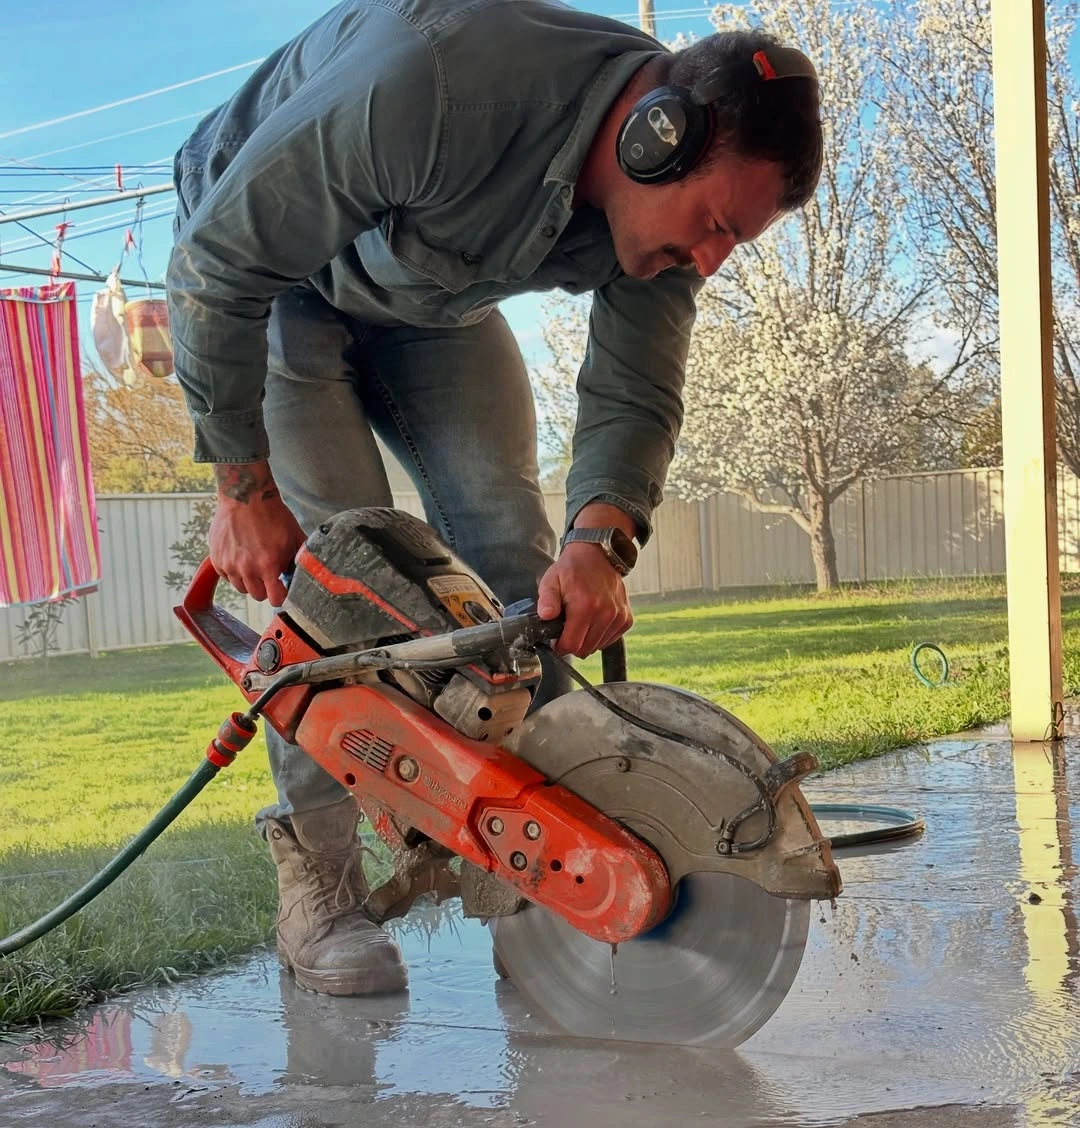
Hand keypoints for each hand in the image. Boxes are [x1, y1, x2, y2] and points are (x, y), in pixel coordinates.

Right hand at [210, 461, 305, 605]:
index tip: (281, 590)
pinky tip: (241, 558)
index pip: (275, 599)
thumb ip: (300, 559)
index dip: (280, 596)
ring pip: (241, 588)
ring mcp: (229, 564)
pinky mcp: (217, 559)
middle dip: (265, 588)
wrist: (246, 496)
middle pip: (257, 596)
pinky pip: (227, 577)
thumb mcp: (294, 537)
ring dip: (249, 581)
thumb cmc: (272, 515)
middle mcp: (247, 569)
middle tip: (269, 574)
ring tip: (254, 564)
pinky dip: (234, 572)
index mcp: (268, 565)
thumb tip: (306, 573)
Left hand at [536, 543, 632, 657]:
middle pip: (585, 649)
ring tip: (581, 619)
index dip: (560, 646)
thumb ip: (546, 600)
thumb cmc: (572, 569)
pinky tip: (594, 619)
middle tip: (567, 626)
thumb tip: (545, 616)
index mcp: (585, 606)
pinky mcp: (626, 618)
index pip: (572, 645)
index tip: (557, 638)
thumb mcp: (551, 581)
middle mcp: (605, 613)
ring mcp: (618, 616)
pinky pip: (610, 640)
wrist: (598, 555)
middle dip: (573, 642)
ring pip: (597, 646)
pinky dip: (600, 635)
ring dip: (587, 639)